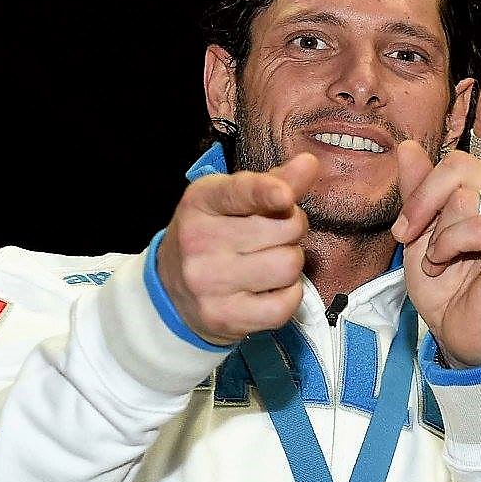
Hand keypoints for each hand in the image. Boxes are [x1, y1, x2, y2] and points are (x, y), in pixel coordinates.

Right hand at [157, 152, 319, 345]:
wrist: (171, 290)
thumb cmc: (212, 236)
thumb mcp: (230, 201)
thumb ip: (272, 182)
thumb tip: (309, 164)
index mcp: (201, 202)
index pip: (237, 193)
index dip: (266, 192)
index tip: (284, 195)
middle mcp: (199, 242)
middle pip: (284, 229)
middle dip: (292, 229)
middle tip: (276, 236)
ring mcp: (209, 283)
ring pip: (288, 266)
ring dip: (290, 263)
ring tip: (270, 262)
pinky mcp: (224, 317)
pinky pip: (283, 305)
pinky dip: (289, 296)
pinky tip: (272, 289)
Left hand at [391, 45, 480, 366]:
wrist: (460, 334)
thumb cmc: (444, 286)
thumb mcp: (417, 233)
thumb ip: (415, 191)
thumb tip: (408, 146)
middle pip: (458, 164)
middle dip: (422, 198)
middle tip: (409, 233)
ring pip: (463, 194)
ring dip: (435, 230)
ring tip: (436, 258)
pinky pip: (472, 225)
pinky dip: (447, 247)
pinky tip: (450, 264)